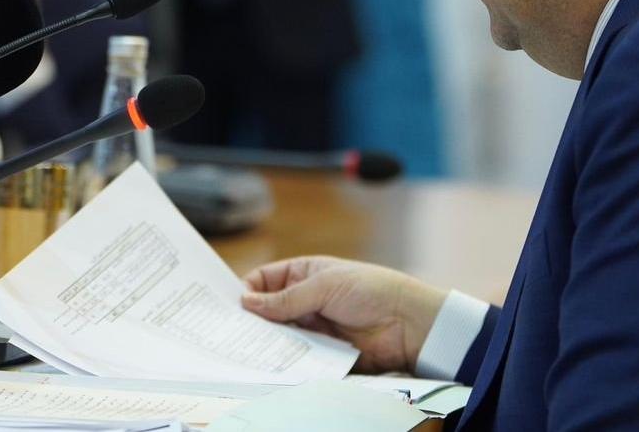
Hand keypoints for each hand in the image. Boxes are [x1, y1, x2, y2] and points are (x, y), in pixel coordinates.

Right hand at [241, 256, 447, 373]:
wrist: (409, 323)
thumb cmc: (371, 290)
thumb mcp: (324, 286)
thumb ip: (285, 299)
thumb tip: (247, 302)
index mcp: (304, 274)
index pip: (265, 281)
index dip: (247, 290)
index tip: (229, 305)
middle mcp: (305, 300)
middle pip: (268, 311)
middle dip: (251, 319)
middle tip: (230, 331)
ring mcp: (314, 327)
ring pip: (280, 335)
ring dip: (267, 341)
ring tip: (246, 349)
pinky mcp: (323, 352)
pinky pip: (298, 356)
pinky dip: (286, 359)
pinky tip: (272, 363)